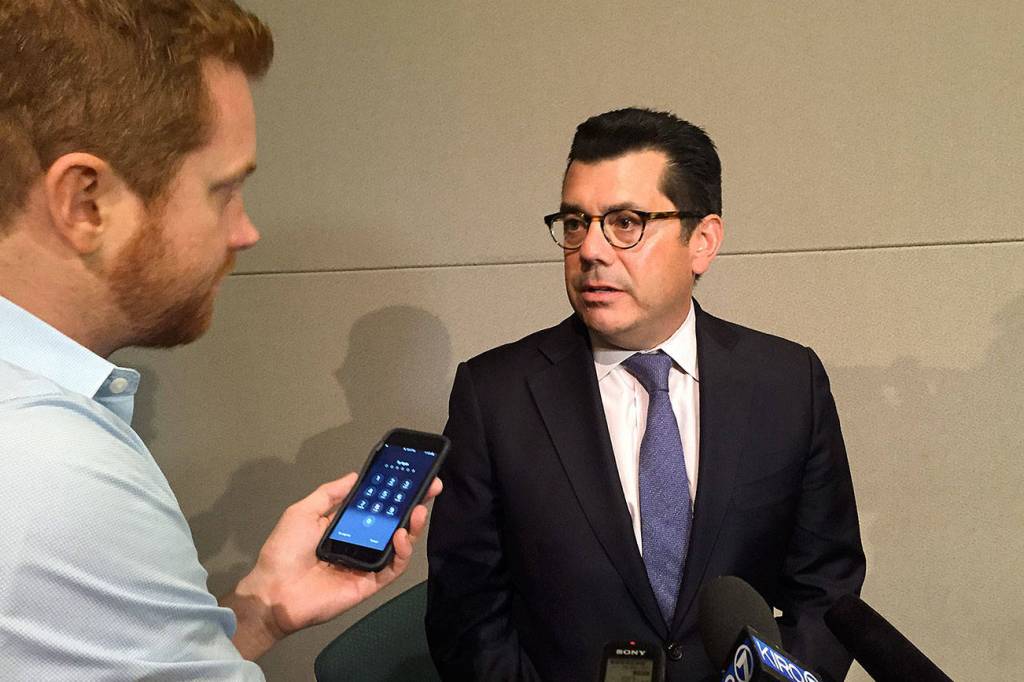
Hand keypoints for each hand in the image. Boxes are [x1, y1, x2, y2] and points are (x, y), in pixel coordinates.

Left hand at [222, 472, 442, 659]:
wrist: (273, 592)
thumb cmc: (284, 552)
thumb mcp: (303, 512)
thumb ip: (330, 494)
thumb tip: (354, 476)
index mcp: (345, 526)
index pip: (376, 507)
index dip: (394, 492)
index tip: (411, 476)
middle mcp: (360, 543)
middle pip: (393, 523)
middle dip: (413, 504)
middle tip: (431, 487)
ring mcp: (366, 564)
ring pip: (399, 545)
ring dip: (412, 527)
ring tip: (418, 510)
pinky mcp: (369, 584)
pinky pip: (392, 568)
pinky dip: (402, 552)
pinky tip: (401, 535)